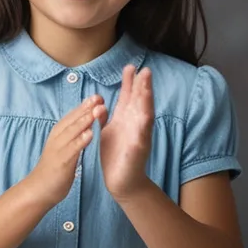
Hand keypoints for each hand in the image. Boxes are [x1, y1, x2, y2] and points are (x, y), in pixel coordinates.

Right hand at [26, 95, 104, 207]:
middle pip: (73, 120)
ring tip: (98, 111)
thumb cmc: (55, 167)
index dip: (84, 105)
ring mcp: (59, 149)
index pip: (73, 116)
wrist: (40, 189)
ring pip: (73, 131)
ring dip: (86, 120)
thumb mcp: (65, 147)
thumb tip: (87, 122)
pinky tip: (91, 134)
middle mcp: (57, 137)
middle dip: (86, 108)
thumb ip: (75, 135)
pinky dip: (81, 140)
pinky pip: (73, 149)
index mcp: (59, 133)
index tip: (97, 96)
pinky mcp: (62, 161)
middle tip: (99, 98)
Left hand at [100, 65, 154, 201]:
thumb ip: (105, 117)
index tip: (130, 67)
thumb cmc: (115, 154)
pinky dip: (140, 134)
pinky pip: (139, 143)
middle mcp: (135, 126)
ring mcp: (138, 139)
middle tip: (145, 71)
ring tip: (147, 91)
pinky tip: (141, 123)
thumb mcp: (108, 131)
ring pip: (144, 119)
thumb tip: (101, 103)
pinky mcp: (136, 154)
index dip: (130, 83)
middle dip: (143, 88)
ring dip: (146, 105)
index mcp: (126, 120)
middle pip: (141, 103)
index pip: (130, 98)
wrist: (121, 180)